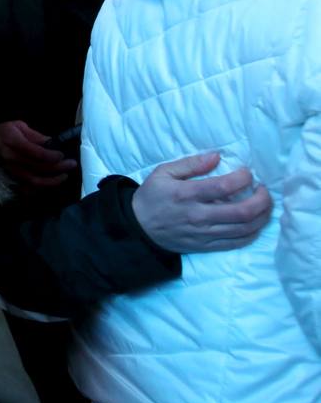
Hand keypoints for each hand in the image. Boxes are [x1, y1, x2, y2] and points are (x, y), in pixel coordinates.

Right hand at [0, 120, 77, 187]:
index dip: (51, 156)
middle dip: (57, 167)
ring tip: (64, 176)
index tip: (62, 155)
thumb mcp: (20, 126)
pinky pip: (26, 187)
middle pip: (37, 167)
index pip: (36, 152)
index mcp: (13, 141)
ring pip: (33, 180)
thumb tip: (52, 143)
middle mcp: (11, 157)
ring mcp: (10, 169)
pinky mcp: (10, 176)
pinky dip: (39, 188)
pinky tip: (50, 184)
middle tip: (71, 164)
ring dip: (51, 180)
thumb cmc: (5, 131)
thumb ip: (36, 136)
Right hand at [131, 152, 273, 252]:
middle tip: (263, 189)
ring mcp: (204, 234)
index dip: (243, 178)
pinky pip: (237, 243)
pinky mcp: (206, 246)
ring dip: (262, 216)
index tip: (247, 172)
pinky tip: (255, 223)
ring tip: (265, 204)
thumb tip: (217, 156)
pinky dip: (253, 233)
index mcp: (186, 194)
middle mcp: (198, 216)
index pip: (223, 187)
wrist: (138, 227)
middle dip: (262, 199)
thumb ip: (190, 164)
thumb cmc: (152, 196)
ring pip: (245, 228)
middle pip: (242, 211)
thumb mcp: (163, 173)